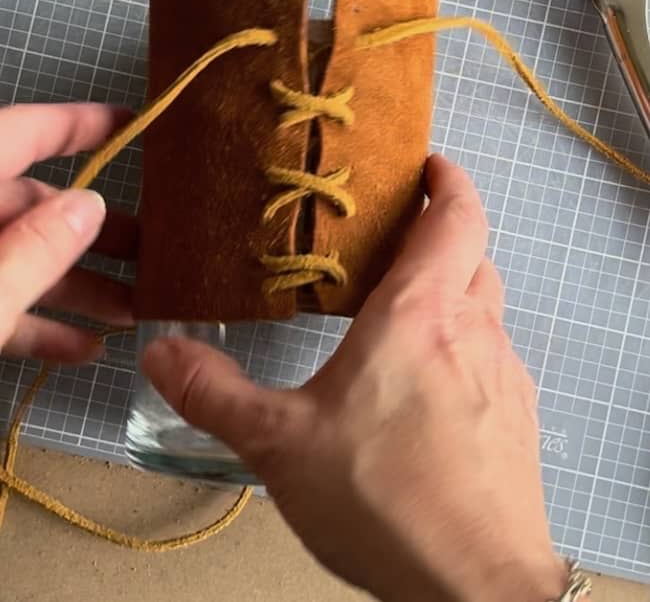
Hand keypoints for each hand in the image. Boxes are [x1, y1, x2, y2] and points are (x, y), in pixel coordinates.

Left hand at [0, 103, 135, 362]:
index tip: (135, 124)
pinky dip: (35, 323)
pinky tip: (84, 348)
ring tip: (133, 312)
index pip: (23, 132)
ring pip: (18, 258)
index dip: (80, 124)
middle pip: (30, 206)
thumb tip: (93, 205)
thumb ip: (36, 250)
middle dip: (94, 233)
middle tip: (153, 252)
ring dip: (75, 286)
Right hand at [145, 155, 564, 601]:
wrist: (476, 587)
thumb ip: (216, 394)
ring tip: (405, 312)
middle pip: (473, 253)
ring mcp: (503, 372)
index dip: (448, 180)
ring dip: (456, 292)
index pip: (456, 215)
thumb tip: (162, 354)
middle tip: (398, 238)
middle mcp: (472, 328)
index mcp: (419, 312)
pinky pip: (493, 355)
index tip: (428, 165)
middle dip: (443, 235)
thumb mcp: (282, 445)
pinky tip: (430, 386)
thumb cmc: (386, 500)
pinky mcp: (516, 416)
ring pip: (487, 304)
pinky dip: (467, 345)